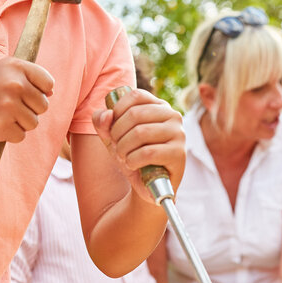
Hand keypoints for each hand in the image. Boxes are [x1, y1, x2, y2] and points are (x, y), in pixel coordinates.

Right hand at [0, 57, 53, 141]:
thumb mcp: (1, 71)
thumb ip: (27, 77)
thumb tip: (51, 92)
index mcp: (16, 66)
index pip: (48, 83)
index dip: (40, 92)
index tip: (24, 94)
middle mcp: (15, 84)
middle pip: (43, 106)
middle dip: (29, 110)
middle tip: (7, 107)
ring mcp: (9, 106)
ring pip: (33, 123)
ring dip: (19, 123)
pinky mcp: (2, 126)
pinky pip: (21, 136)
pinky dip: (9, 135)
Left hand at [93, 87, 184, 204]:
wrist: (146, 186)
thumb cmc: (131, 156)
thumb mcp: (111, 137)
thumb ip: (102, 122)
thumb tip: (107, 115)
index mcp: (159, 106)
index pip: (136, 95)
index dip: (118, 110)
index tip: (113, 129)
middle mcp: (173, 116)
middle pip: (135, 114)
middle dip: (117, 133)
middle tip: (117, 148)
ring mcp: (178, 134)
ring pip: (140, 133)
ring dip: (123, 148)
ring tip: (124, 157)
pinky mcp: (179, 154)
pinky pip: (148, 152)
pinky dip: (133, 160)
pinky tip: (133, 165)